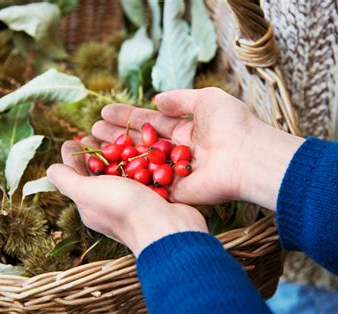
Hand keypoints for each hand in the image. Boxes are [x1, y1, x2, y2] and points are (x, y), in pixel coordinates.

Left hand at [47, 138, 207, 255]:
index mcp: (90, 204)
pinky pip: (147, 175)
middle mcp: (110, 203)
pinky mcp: (155, 197)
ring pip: (125, 172)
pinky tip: (146, 147)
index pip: (77, 176)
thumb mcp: (86, 192)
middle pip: (101, 172)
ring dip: (122, 153)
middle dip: (98, 152)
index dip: (74, 156)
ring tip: (121, 134)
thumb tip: (51, 169)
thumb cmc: (123, 208)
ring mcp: (134, 200)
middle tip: (97, 131)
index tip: (76, 138)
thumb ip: (67, 180)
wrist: (166, 228)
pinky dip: (144, 161)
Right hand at [93, 88, 303, 209]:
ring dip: (116, 154)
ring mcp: (174, 172)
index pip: (150, 122)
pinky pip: (147, 183)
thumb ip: (180, 98)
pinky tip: (105, 170)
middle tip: (91, 130)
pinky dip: (127, 177)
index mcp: (186, 130)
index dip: (127, 116)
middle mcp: (177, 151)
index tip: (104, 112)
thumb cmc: (231, 125)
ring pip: (139, 162)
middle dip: (116, 135)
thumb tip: (156, 99)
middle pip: (140, 142)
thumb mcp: (207, 99)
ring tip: (91, 144)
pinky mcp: (174, 191)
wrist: (246, 156)